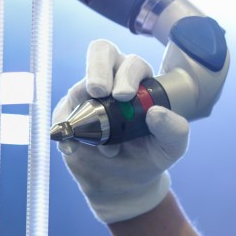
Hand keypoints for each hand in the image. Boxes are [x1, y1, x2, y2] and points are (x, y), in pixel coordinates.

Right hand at [53, 39, 188, 223]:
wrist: (125, 184)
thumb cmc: (150, 156)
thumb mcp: (171, 147)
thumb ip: (174, 130)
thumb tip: (155, 113)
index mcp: (139, 82)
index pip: (131, 63)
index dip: (126, 73)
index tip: (124, 96)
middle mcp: (112, 81)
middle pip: (101, 52)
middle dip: (98, 68)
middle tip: (99, 91)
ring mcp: (86, 98)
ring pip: (78, 88)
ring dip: (87, 116)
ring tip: (106, 148)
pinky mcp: (68, 116)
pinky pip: (61, 116)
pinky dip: (66, 131)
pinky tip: (75, 149)